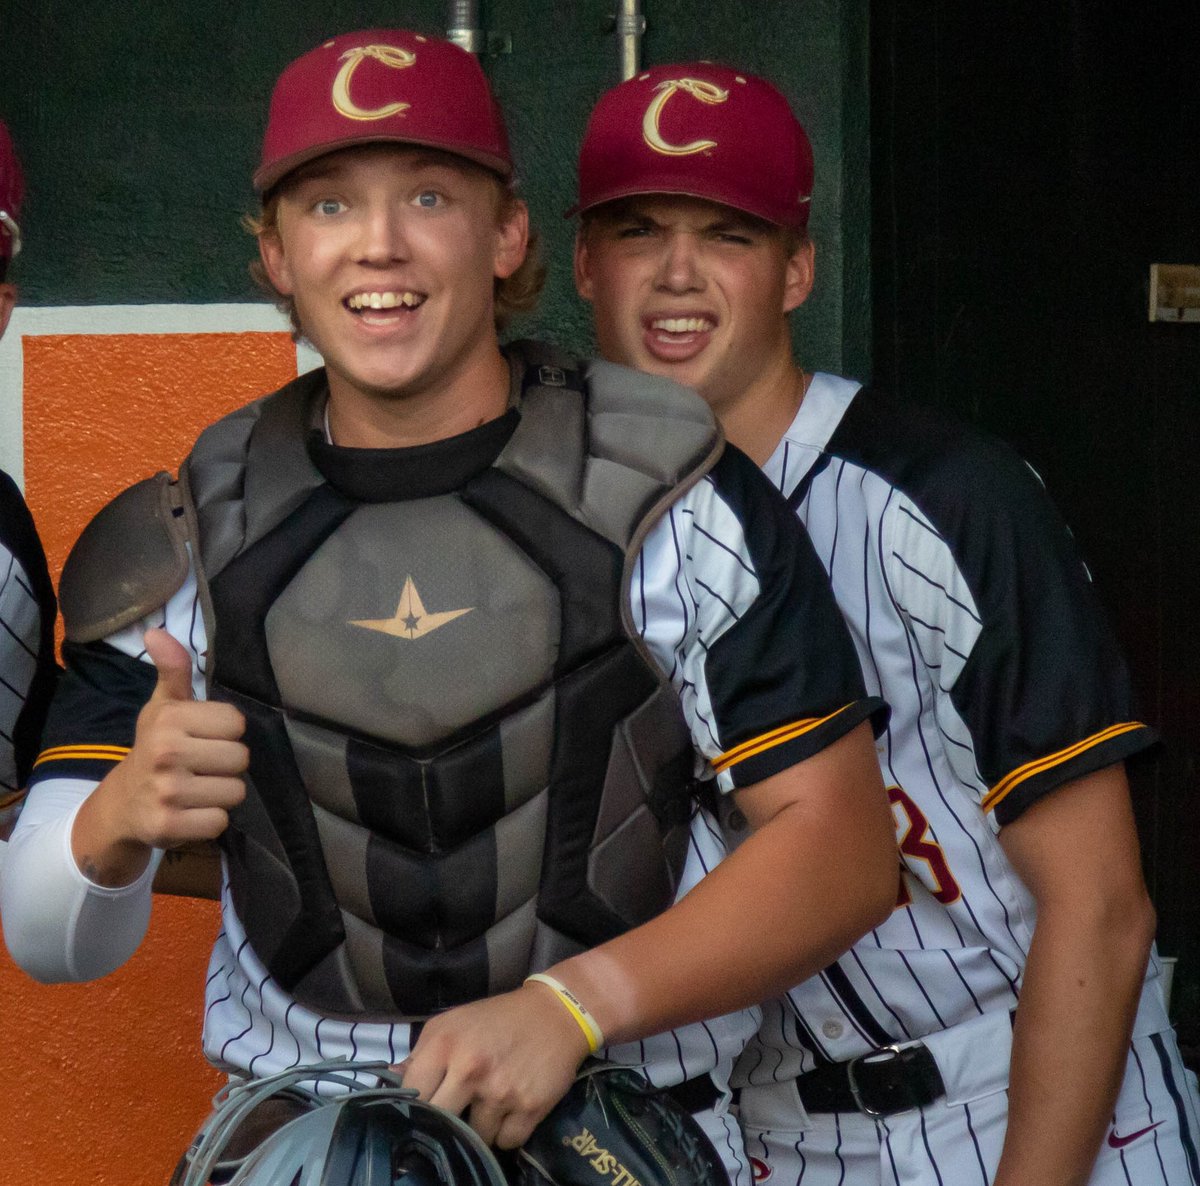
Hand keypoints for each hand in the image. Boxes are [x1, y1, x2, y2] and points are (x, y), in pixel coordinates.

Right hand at [72, 627, 247, 884]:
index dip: (226, 732)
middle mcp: (166, 753)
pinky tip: (191, 811)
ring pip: (235, 792)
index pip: (236, 722)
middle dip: (227, 765)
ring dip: (221, 793)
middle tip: (202, 767)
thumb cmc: (154, 748)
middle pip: (241, 758)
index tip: (204, 737)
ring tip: (197, 788)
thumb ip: (172, 670)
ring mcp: (167, 792)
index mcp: (169, 720)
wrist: (122, 804)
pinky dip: (210, 820)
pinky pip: (220, 821)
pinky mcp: (168, 826)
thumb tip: (157, 631)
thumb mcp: (163, 707)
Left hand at [400, 982, 591, 1148]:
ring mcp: (500, 1092)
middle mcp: (470, 1068)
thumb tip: (390, 1081)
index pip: (412, 1095)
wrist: (556, 1012)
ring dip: (480, 1129)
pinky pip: (506, 1143)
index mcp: (445, 1044)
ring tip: (491, 1104)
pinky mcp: (529, 1108)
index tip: (424, 1107)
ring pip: (474, 1139)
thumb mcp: (454, 1024)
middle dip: (446, 1122)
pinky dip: (507, 1132)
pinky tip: (512, 1110)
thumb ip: (421, 1054)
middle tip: (456, 1113)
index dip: (415, 1105)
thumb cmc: (498, 1018)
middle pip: (439, 1123)